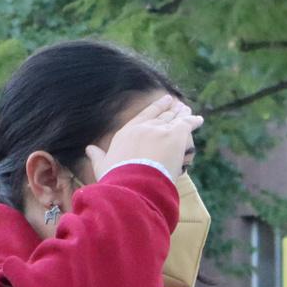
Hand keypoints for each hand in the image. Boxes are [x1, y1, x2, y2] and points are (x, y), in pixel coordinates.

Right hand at [86, 95, 201, 179]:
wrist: (134, 183)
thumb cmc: (118, 178)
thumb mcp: (103, 166)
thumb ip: (97, 156)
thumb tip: (88, 149)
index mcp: (127, 132)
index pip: (144, 116)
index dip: (155, 109)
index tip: (163, 102)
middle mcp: (144, 128)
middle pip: (161, 116)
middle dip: (170, 110)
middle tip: (177, 105)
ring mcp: (160, 130)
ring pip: (174, 118)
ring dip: (182, 113)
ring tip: (187, 110)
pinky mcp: (175, 136)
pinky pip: (187, 124)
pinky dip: (193, 121)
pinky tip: (199, 119)